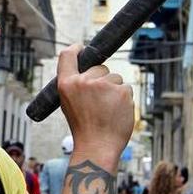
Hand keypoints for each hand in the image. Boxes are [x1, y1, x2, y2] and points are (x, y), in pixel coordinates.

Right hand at [56, 45, 134, 169]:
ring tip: (107, 110)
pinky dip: (124, 99)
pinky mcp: (121, 91)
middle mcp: (83, 81)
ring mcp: (103, 85)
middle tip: (99, 103)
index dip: (76, 48)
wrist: (97, 146)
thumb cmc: (83, 127)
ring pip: (115, 78)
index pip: (67, 56)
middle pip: (99, 68)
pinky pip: (126, 88)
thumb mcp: (68, 103)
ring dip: (115, 91)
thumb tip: (87, 71)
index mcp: (66, 84)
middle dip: (102, 80)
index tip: (81, 47)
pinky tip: (117, 112)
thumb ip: (75, 85)